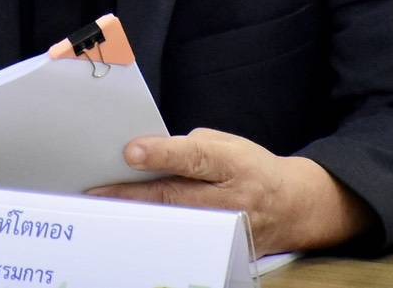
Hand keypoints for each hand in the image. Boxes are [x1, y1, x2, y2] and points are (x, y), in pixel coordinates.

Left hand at [86, 128, 373, 256]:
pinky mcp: (222, 248)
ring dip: (139, 215)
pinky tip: (133, 228)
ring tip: (106, 209)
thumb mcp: (231, 145)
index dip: (163, 153)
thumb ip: (195, 147)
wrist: (294, 207)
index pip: (196, 156)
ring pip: (176, 222)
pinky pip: (184, 239)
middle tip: (98, 190)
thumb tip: (153, 152)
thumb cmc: (252, 168)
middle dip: (134, 193)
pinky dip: (157, 233)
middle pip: (177, 195)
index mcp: (234, 164)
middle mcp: (231, 198)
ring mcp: (226, 228)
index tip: (130, 151)